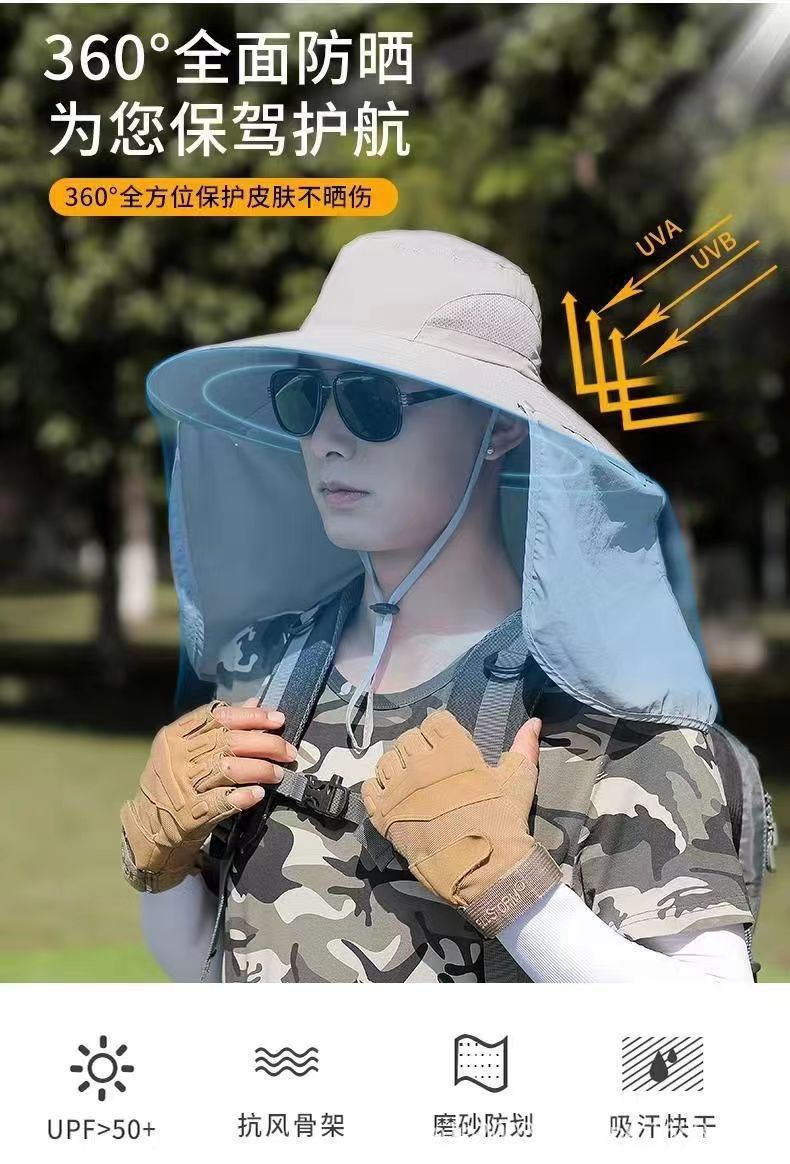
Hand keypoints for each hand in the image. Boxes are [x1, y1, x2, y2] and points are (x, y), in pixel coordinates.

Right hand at [120, 697, 294, 891]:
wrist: (148, 826)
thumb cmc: (175, 782)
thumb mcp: (187, 749)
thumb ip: (220, 725)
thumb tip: (254, 703)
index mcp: (176, 735)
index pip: (218, 716)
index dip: (251, 716)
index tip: (278, 720)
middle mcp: (178, 757)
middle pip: (228, 741)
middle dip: (265, 744)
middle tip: (288, 751)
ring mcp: (182, 785)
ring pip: (228, 768)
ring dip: (260, 769)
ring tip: (278, 773)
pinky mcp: (189, 813)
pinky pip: (221, 801)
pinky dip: (243, 796)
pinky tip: (259, 793)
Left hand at [361, 709, 560, 936]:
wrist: (485, 870)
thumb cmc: (502, 822)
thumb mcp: (518, 781)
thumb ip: (524, 747)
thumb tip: (534, 722)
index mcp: (452, 750)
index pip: (435, 721)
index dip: (442, 732)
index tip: (449, 748)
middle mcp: (421, 764)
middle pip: (409, 739)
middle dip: (421, 749)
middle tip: (434, 770)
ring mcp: (399, 789)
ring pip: (387, 761)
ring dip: (399, 767)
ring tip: (415, 784)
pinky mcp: (384, 814)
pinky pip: (369, 788)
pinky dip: (379, 789)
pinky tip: (396, 798)